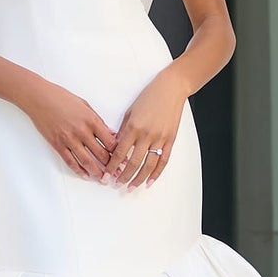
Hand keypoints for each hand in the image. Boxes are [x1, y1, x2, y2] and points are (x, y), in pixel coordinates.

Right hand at [25, 81, 122, 182]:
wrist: (40, 98)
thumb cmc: (62, 98)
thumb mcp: (85, 105)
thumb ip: (98, 121)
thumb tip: (109, 134)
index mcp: (91, 120)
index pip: (110, 141)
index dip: (119, 153)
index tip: (123, 159)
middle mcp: (82, 132)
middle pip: (101, 154)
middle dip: (110, 166)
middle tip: (116, 173)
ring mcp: (69, 139)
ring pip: (86, 161)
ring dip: (96, 172)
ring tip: (103, 179)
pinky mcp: (58, 144)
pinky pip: (70, 161)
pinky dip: (78, 170)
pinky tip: (85, 175)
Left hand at [107, 68, 188, 187]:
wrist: (171, 89)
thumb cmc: (148, 97)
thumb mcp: (130, 112)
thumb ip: (123, 130)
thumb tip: (115, 147)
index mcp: (133, 127)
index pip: (119, 153)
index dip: (112, 166)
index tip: (106, 175)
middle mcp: (146, 135)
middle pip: (133, 163)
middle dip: (123, 176)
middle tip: (116, 184)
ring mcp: (160, 138)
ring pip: (148, 165)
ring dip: (138, 179)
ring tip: (131, 187)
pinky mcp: (170, 140)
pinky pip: (163, 161)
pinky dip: (156, 173)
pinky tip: (149, 182)